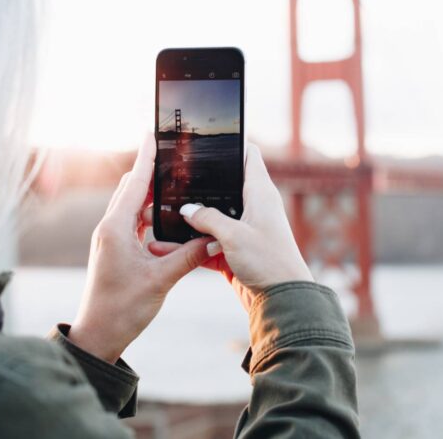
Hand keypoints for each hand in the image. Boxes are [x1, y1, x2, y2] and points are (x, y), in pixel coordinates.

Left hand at [68, 134, 212, 362]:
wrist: (99, 336)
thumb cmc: (123, 309)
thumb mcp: (162, 279)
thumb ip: (191, 255)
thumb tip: (218, 236)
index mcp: (116, 228)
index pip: (135, 183)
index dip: (147, 157)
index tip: (153, 133)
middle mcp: (110, 228)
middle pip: (132, 188)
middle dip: (151, 171)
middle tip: (172, 154)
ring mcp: (110, 239)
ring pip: (132, 206)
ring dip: (151, 194)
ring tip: (175, 182)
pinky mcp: (115, 250)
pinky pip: (133, 223)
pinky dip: (149, 215)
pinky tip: (167, 218)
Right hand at [147, 144, 312, 312]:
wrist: (283, 301)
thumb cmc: (268, 261)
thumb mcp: (234, 235)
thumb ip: (207, 218)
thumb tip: (186, 210)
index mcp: (260, 192)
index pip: (248, 155)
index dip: (230, 144)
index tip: (205, 140)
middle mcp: (253, 207)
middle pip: (222, 187)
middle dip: (197, 187)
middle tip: (170, 181)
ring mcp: (244, 230)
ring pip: (211, 218)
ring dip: (189, 221)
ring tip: (159, 217)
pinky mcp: (235, 252)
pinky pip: (208, 244)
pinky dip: (191, 246)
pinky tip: (166, 247)